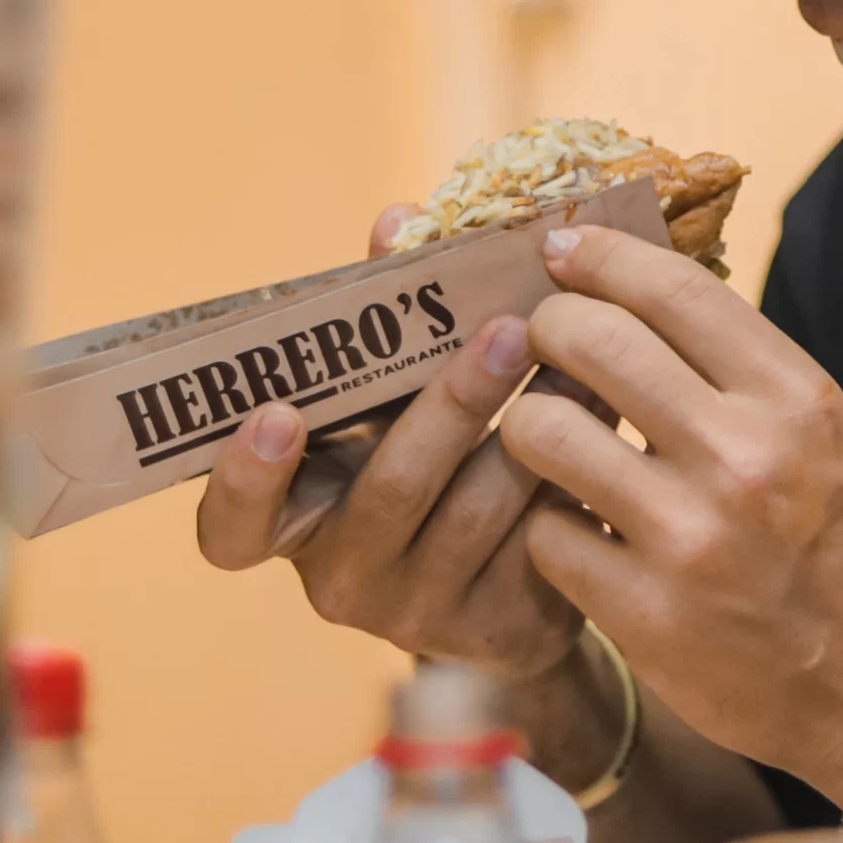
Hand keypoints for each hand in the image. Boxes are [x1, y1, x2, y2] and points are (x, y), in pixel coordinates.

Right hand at [194, 205, 589, 684]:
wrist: (515, 590)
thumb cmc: (433, 464)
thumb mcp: (392, 404)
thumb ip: (382, 321)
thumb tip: (397, 217)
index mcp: (295, 521)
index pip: (233, 528)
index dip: (246, 476)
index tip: (280, 412)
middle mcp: (345, 575)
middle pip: (394, 488)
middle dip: (454, 402)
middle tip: (509, 330)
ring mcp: (425, 611)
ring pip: (483, 507)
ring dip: (537, 419)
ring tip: (582, 351)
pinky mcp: (504, 625)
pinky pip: (544, 534)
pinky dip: (579, 461)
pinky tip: (610, 407)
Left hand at [497, 225, 842, 809]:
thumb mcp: (824, 437)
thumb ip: (741, 367)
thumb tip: (637, 287)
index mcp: (795, 398)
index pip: (671, 287)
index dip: (596, 253)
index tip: (557, 245)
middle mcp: (745, 456)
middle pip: (589, 339)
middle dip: (543, 330)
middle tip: (534, 341)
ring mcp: (690, 537)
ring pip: (542, 432)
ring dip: (527, 429)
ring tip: (546, 442)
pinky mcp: (644, 613)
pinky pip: (544, 534)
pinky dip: (545, 527)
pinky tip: (571, 531)